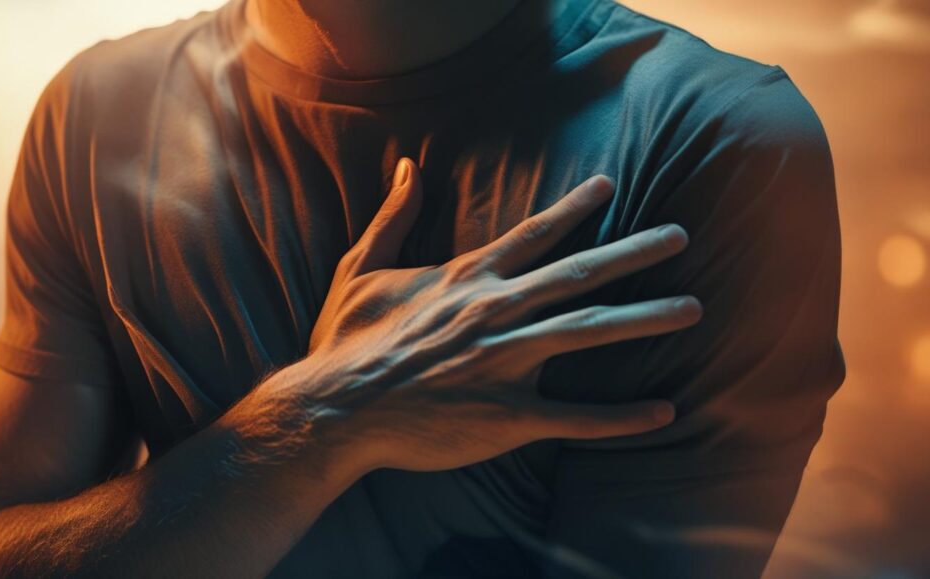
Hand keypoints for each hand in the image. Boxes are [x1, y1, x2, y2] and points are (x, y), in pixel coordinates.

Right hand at [292, 158, 700, 471]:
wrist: (334, 409)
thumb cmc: (346, 341)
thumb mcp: (360, 268)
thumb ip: (392, 217)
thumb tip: (405, 167)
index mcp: (466, 279)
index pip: (533, 235)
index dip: (576, 209)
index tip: (613, 186)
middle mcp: (495, 312)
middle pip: (579, 275)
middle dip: (634, 253)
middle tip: (681, 237)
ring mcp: (505, 364)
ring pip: (588, 332)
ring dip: (644, 318)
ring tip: (693, 308)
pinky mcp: (506, 417)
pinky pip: (575, 417)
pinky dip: (622, 417)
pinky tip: (664, 411)